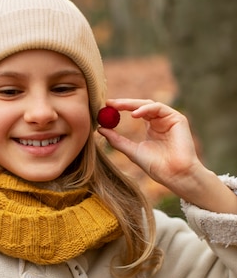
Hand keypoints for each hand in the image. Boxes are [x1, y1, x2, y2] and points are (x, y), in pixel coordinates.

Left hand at [98, 98, 236, 212]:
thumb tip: (100, 129)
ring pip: (149, 104)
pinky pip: (159, 108)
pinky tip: (134, 115)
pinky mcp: (177, 118)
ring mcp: (169, 119)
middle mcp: (160, 121)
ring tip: (117, 107)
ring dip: (132, 104)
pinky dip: (146, 109)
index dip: (120, 108)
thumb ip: (117, 140)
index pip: (134, 112)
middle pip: (140, 106)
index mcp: (151, 127)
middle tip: (108, 103)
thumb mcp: (132, 151)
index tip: (105, 107)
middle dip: (124, 103)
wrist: (174, 175)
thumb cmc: (156, 166)